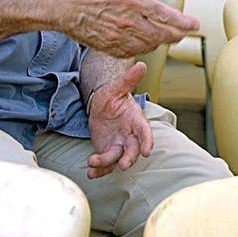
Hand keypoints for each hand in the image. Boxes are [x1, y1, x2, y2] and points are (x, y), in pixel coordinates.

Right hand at [54, 0, 199, 58]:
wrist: (54, 4)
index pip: (164, 14)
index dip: (183, 21)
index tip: (194, 23)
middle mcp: (126, 20)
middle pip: (161, 33)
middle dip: (177, 34)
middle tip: (185, 31)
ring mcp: (116, 35)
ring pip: (148, 45)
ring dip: (161, 42)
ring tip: (168, 37)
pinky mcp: (106, 45)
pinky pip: (131, 52)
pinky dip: (142, 49)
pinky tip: (145, 44)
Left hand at [86, 61, 152, 179]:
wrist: (100, 105)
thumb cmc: (111, 96)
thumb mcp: (116, 88)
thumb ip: (128, 80)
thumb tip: (141, 65)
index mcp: (136, 121)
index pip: (145, 132)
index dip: (147, 142)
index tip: (147, 151)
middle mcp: (130, 136)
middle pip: (133, 150)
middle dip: (129, 158)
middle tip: (123, 164)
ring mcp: (119, 145)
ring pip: (117, 158)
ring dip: (107, 164)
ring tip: (93, 162)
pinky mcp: (107, 151)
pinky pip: (105, 164)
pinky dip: (99, 169)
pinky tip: (90, 171)